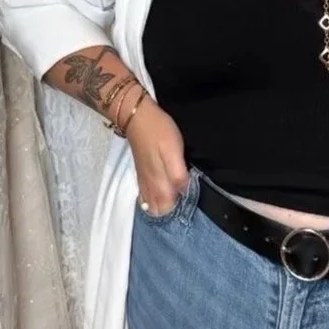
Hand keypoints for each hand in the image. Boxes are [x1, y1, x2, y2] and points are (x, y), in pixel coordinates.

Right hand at [126, 97, 188, 215]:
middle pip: (160, 210)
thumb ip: (178, 175)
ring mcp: (144, 181)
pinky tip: (161, 197)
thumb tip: (184, 192)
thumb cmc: (159, 132)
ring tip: (175, 200)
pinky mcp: (141, 175)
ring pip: (152, 204)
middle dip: (172, 210)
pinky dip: (153, 200)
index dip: (180, 209)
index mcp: (160, 182)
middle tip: (185, 201)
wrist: (137, 118)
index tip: (190, 202)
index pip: (169, 208)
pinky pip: (145, 196)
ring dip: (163, 206)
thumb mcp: (174, 151)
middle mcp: (150, 186)